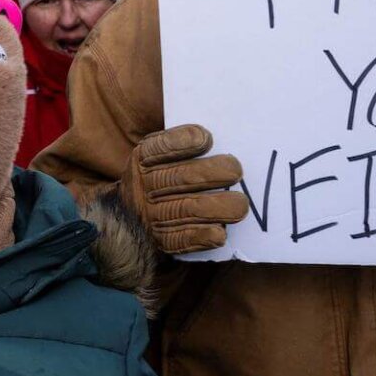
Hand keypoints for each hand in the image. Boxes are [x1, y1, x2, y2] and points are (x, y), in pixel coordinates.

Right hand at [121, 124, 247, 253]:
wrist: (135, 217)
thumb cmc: (163, 176)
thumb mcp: (161, 153)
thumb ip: (181, 141)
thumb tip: (209, 134)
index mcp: (144, 160)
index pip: (160, 148)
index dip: (182, 142)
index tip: (207, 139)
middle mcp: (144, 186)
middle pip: (181, 178)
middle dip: (212, 173)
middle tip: (236, 171)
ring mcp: (151, 215)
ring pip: (187, 209)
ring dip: (217, 207)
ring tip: (240, 205)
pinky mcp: (162, 241)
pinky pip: (182, 240)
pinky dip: (202, 236)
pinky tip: (220, 233)